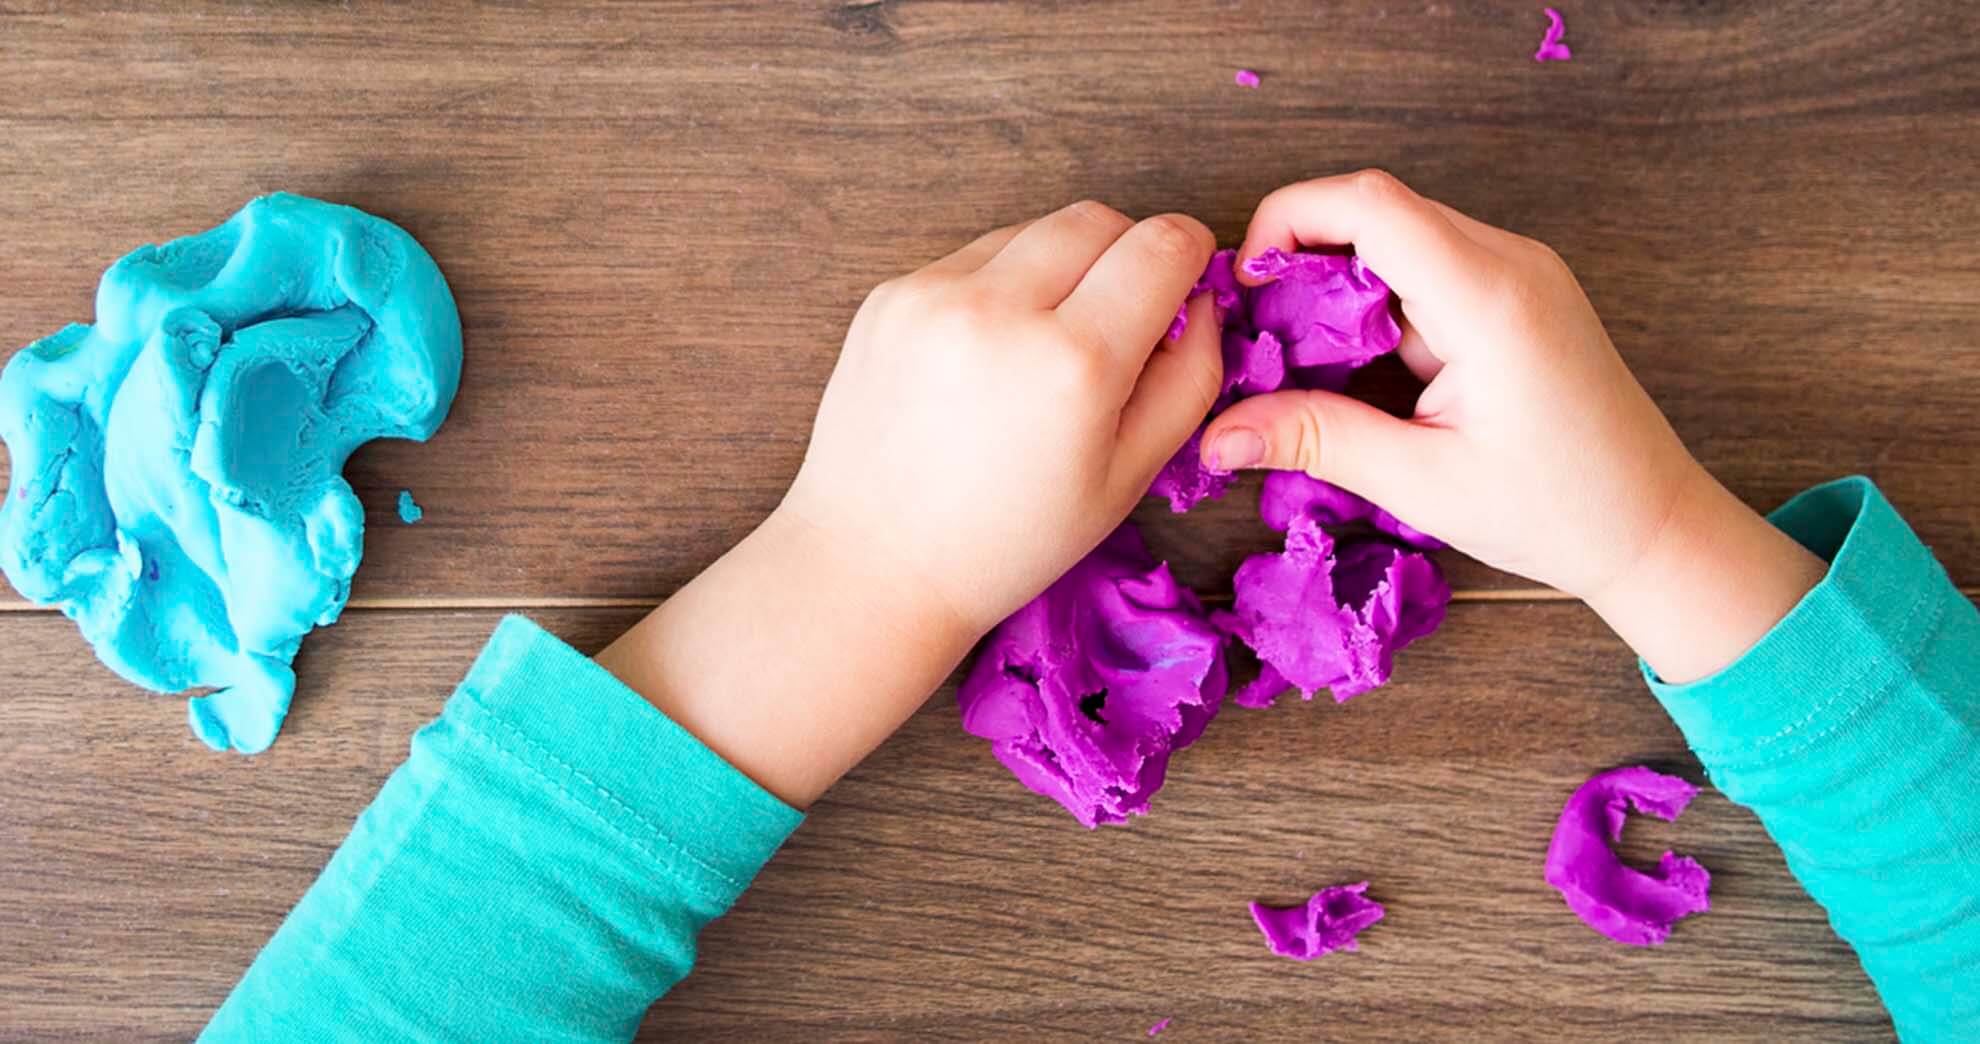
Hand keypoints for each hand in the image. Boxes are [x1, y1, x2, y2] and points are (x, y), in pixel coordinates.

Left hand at [780, 201, 1222, 637]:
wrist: (874, 564)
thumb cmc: (1009, 541)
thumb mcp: (1129, 478)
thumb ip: (1190, 378)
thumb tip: (1203, 299)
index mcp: (1074, 364)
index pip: (1162, 244)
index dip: (1189, 257)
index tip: (1185, 287)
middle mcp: (1000, 311)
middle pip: (1098, 219)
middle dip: (1127, 254)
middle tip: (1119, 323)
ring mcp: (933, 296)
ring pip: (1033, 231)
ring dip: (1060, 269)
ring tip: (1043, 352)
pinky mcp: (888, 297)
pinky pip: (972, 259)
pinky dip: (998, 289)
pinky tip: (986, 362)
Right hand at [1200, 170, 1823, 681]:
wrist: (1656, 528)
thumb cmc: (1557, 512)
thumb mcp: (1422, 482)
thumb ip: (1314, 440)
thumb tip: (1215, 434)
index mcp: (1489, 299)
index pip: (1369, 204)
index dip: (1288, 222)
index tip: (1246, 286)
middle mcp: (1510, 263)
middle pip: (1378, 208)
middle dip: (1301, 255)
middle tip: (1260, 332)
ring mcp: (1521, 271)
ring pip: (1400, 234)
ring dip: (1337, 279)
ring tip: (1301, 356)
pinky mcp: (1520, 292)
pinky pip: (1428, 265)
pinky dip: (1376, 298)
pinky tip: (1356, 363)